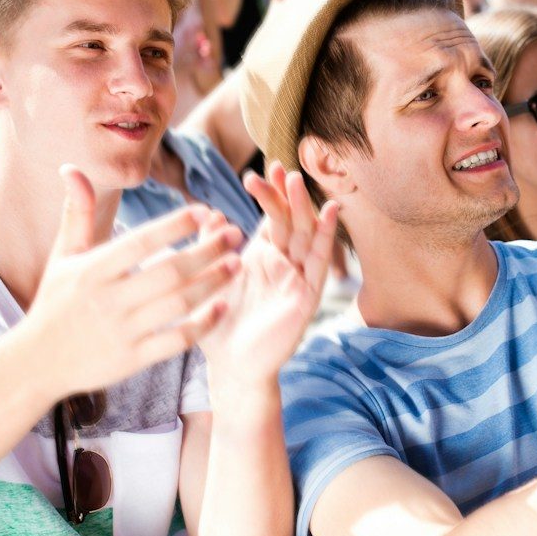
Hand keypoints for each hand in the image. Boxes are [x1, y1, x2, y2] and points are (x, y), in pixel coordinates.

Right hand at [25, 166, 241, 398]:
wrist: (37, 362)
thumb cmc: (56, 301)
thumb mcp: (64, 256)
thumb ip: (77, 213)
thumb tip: (71, 168)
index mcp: (93, 270)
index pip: (141, 242)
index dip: (175, 225)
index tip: (205, 211)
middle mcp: (108, 299)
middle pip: (168, 271)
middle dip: (207, 251)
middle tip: (236, 234)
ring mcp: (121, 331)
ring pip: (178, 304)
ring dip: (212, 283)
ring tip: (237, 264)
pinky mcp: (132, 360)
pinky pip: (175, 340)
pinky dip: (202, 324)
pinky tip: (223, 306)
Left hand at [197, 163, 338, 393]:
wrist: (232, 367)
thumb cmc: (219, 325)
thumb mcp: (207, 280)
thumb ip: (210, 247)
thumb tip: (212, 212)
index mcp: (260, 256)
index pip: (269, 217)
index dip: (269, 194)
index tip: (260, 171)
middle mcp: (282, 262)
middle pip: (289, 220)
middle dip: (286, 194)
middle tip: (281, 168)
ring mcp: (297, 277)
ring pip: (305, 235)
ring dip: (304, 207)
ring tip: (298, 181)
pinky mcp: (306, 295)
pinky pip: (318, 262)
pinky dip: (325, 236)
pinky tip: (329, 213)